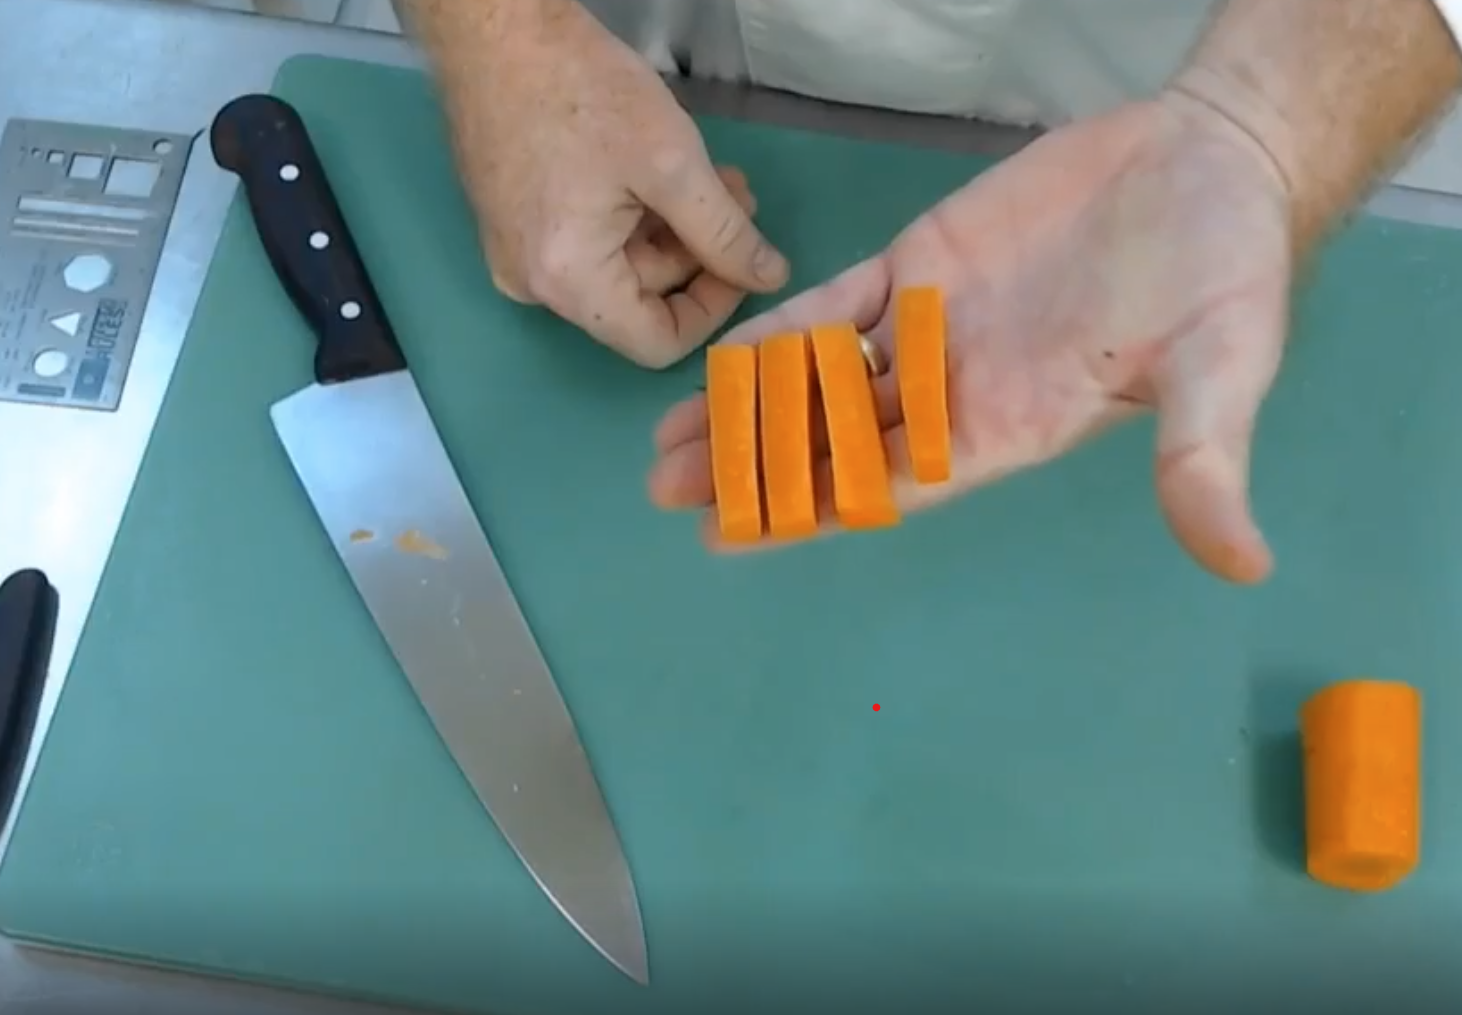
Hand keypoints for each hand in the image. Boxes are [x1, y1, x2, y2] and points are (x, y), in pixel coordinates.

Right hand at [439, 0, 788, 366]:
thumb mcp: (671, 164)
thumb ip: (725, 232)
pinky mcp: (513, 224)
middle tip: (738, 197)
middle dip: (698, 254)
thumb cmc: (581, 90)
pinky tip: (659, 171)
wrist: (494, 28)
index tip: (745, 261)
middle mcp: (534, 286)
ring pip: (617, 269)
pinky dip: (631, 217)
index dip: (713, 310)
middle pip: (638, 301)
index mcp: (568, 281)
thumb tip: (770, 278)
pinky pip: (586, 243)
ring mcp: (517, 255)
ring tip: (712, 176)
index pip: (656, 343)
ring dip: (672, 230)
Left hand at [648, 96, 1292, 582]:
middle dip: (750, 469)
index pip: (888, 486)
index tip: (736, 537)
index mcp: (1008, 429)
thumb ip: (1204, 458)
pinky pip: (832, 306)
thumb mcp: (1222, 365)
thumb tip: (1245, 565)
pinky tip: (721, 361)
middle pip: (830, 443)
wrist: (1210, 163)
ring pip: (817, 380)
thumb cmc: (1223, 267)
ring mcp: (930, 327)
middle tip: (667, 493)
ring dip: (746, 411)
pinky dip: (778, 332)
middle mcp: (954, 391)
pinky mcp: (920, 265)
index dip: (811, 511)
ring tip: (666, 446)